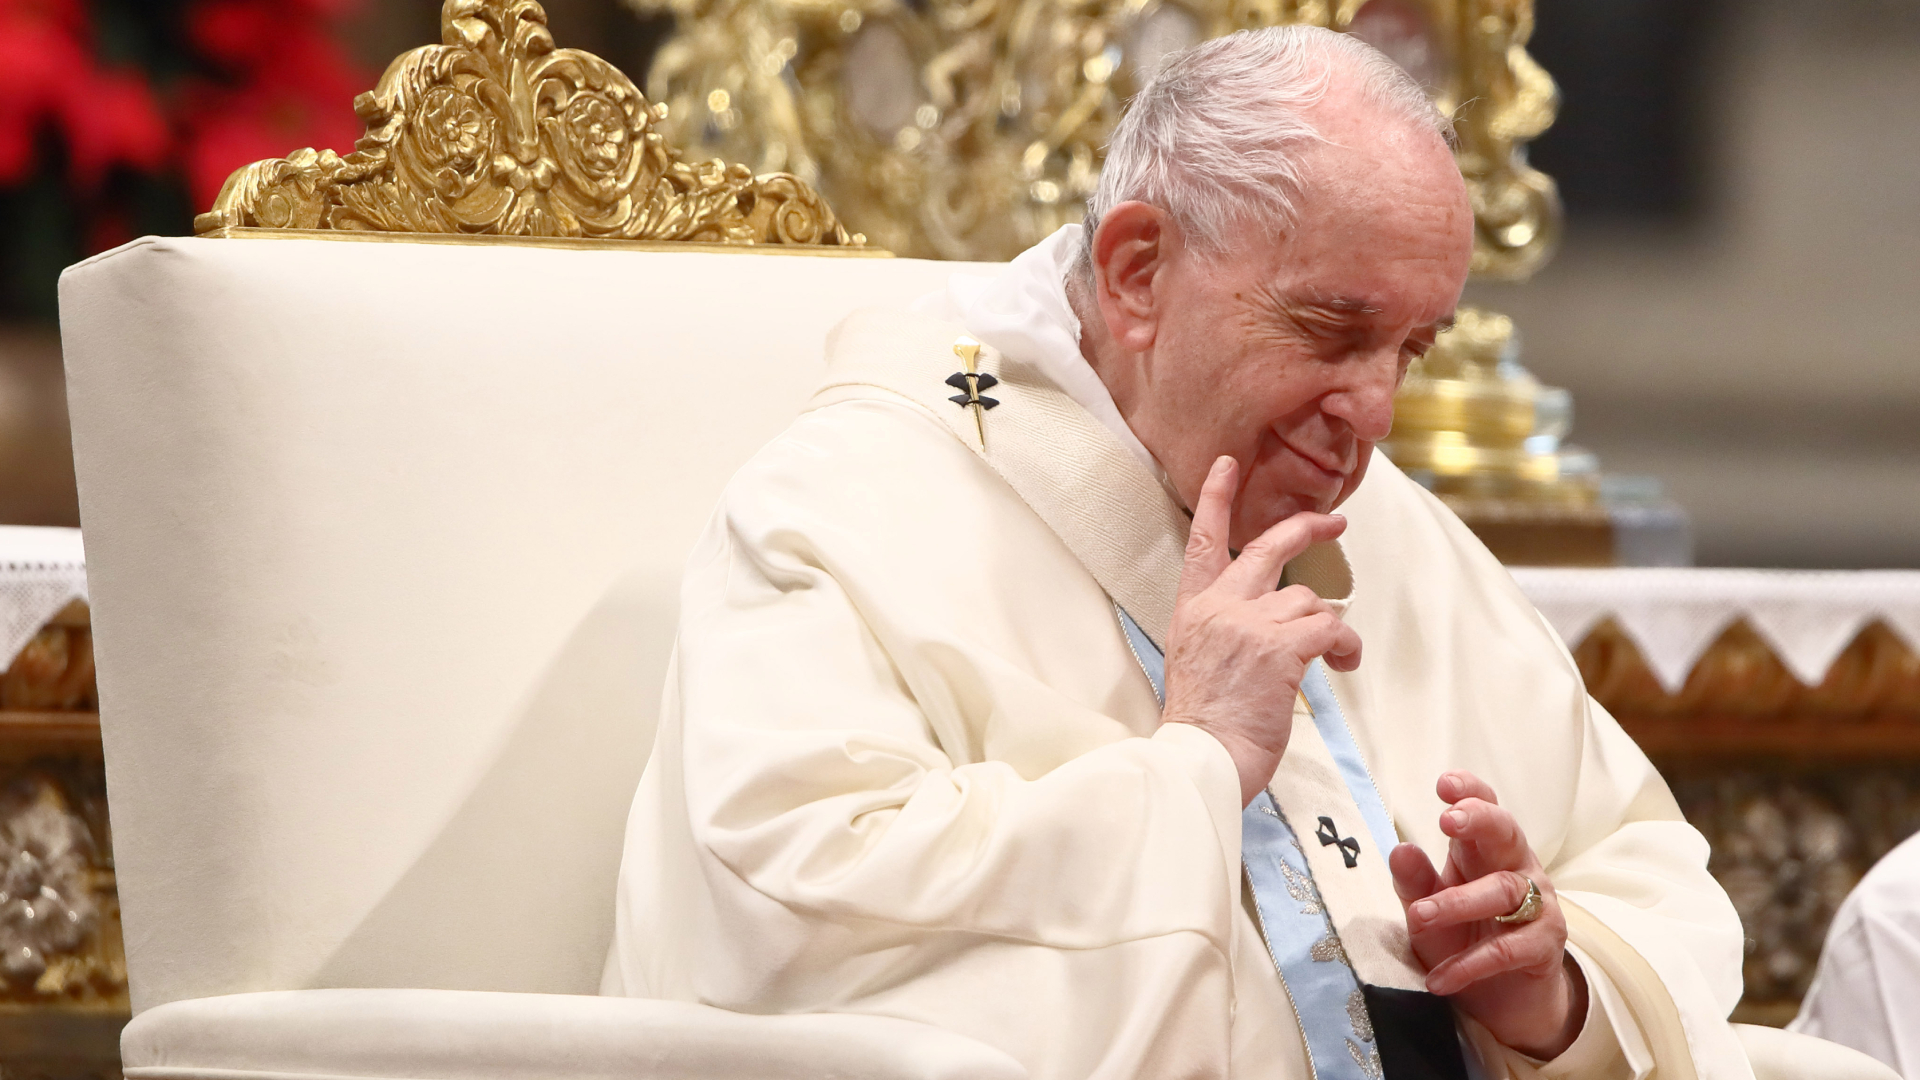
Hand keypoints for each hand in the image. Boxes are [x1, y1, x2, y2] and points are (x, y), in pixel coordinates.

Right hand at [1162, 456, 1361, 805]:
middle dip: (1306, 528)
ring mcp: (1249, 624)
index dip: (1217, 498)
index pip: (1202, 542)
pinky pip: (1331, 628)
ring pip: (1308, 600)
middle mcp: (1219, 607)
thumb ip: (1222, 631)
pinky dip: (1345, 646)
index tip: (1227, 464)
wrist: (1201, 757)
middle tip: (1334, 522)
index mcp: (1192, 610)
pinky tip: (1343, 664)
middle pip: (1267, 548)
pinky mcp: (1281, 648)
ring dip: (1328, 627)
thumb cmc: (1202, 726)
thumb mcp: (1193, 662)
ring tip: (1334, 657)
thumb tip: (1262, 631)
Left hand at [1388, 771, 1586, 1059]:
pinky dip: (1470, 964)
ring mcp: (1537, 904)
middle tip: (1447, 819)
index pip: (1485, 808)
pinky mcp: (1544, 945)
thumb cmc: (1462, 938)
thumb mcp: (1428, 909)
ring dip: (1456, 903)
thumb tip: (1399, 849)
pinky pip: (1508, 949)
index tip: (1444, 784)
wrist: (1504, 999)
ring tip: (1417, 917)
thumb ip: (1414, 882)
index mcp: (1484, 851)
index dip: (1470, 791)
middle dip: (1480, 819)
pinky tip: (1438, 978)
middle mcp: (1516, 868)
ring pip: (1503, 891)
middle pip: (1507, 832)